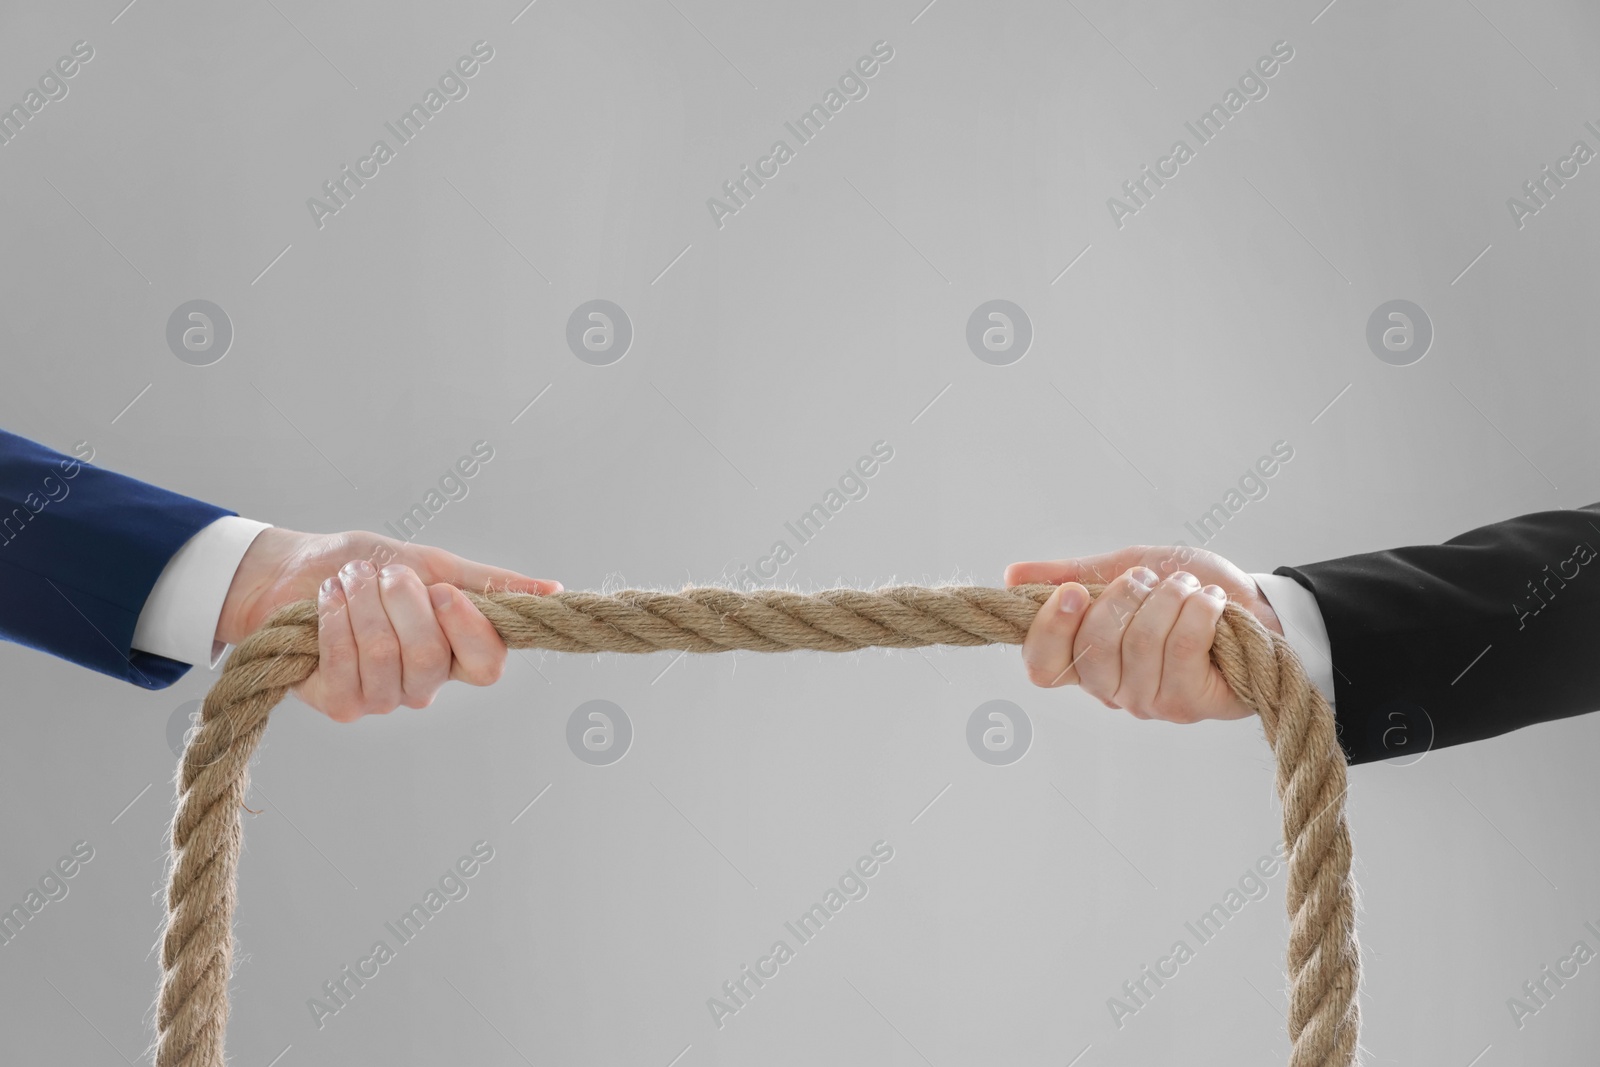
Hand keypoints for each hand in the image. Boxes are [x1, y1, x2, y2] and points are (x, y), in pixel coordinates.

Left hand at [217, 528, 561, 720]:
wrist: (292, 571)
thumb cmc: (365, 566)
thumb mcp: (429, 563)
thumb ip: (488, 582)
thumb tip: (555, 589)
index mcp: (457, 651)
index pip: (488, 666)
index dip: (468, 630)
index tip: (440, 591)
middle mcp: (426, 683)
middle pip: (432, 658)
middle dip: (401, 602)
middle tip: (382, 572)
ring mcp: (384, 699)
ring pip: (387, 659)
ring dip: (363, 605)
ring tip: (350, 579)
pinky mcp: (342, 705)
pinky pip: (347, 666)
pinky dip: (335, 622)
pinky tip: (327, 600)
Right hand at [1003, 545, 1283, 722]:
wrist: (1254, 603)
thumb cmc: (1185, 588)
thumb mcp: (1123, 568)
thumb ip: (1071, 573)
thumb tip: (1012, 574)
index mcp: (1086, 659)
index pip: (1042, 667)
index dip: (1049, 631)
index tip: (1074, 591)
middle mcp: (1113, 690)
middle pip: (1091, 653)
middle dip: (1123, 599)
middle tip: (1149, 579)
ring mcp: (1152, 702)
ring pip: (1140, 645)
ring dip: (1169, 598)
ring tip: (1188, 587)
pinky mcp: (1192, 703)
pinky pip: (1181, 649)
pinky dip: (1198, 611)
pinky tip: (1211, 603)